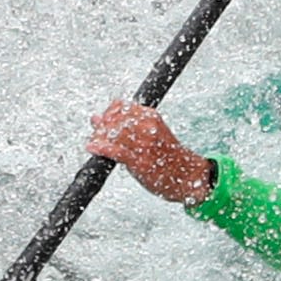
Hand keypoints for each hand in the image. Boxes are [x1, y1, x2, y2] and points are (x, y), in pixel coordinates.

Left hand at [86, 101, 214, 204]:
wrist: (188, 175)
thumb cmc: (167, 156)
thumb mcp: (150, 133)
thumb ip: (124, 125)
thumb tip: (95, 117)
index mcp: (151, 116)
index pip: (119, 106)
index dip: (106, 113)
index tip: (102, 122)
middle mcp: (147, 126)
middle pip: (113, 119)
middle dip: (100, 127)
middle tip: (96, 135)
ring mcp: (144, 143)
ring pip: (111, 133)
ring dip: (98, 138)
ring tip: (95, 143)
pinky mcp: (140, 160)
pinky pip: (115, 150)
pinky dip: (100, 148)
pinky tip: (92, 147)